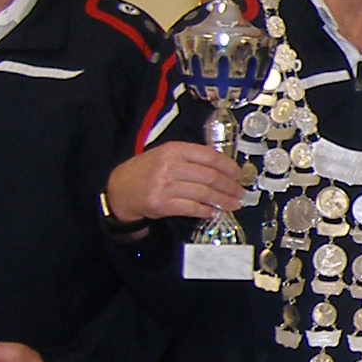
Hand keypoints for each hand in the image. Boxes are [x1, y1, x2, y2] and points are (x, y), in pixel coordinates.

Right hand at [105, 141, 245, 224]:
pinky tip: (214, 211)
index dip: (228, 166)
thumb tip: (223, 168)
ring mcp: (165, 186)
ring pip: (203, 193)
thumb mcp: (166, 155)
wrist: (121, 188)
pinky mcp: (162, 204)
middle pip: (209, 176)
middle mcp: (170, 166)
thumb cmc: (148, 170)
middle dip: (229, 186)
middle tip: (240, 192)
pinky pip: (191, 208)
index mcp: (174, 150)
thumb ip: (191, 158)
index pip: (209, 156)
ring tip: (234, 204)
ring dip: (223, 200)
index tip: (238, 174)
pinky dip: (206, 211)